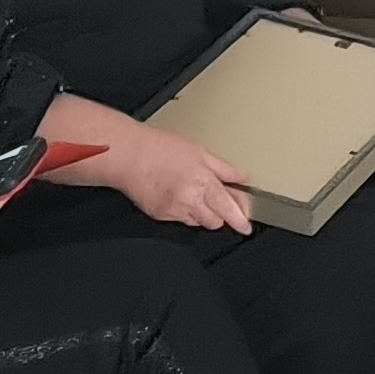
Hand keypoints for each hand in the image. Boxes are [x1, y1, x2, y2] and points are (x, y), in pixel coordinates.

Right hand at [57, 118, 251, 232]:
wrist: (128, 156)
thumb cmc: (160, 148)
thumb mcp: (199, 151)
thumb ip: (223, 168)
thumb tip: (241, 177)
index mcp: (204, 183)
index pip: (229, 209)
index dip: (240, 219)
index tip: (246, 225)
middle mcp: (191, 201)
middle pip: (216, 221)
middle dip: (221, 214)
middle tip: (218, 199)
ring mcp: (175, 211)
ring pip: (198, 222)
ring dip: (202, 212)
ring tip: (192, 191)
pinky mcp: (161, 216)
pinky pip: (180, 220)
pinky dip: (184, 210)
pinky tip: (177, 193)